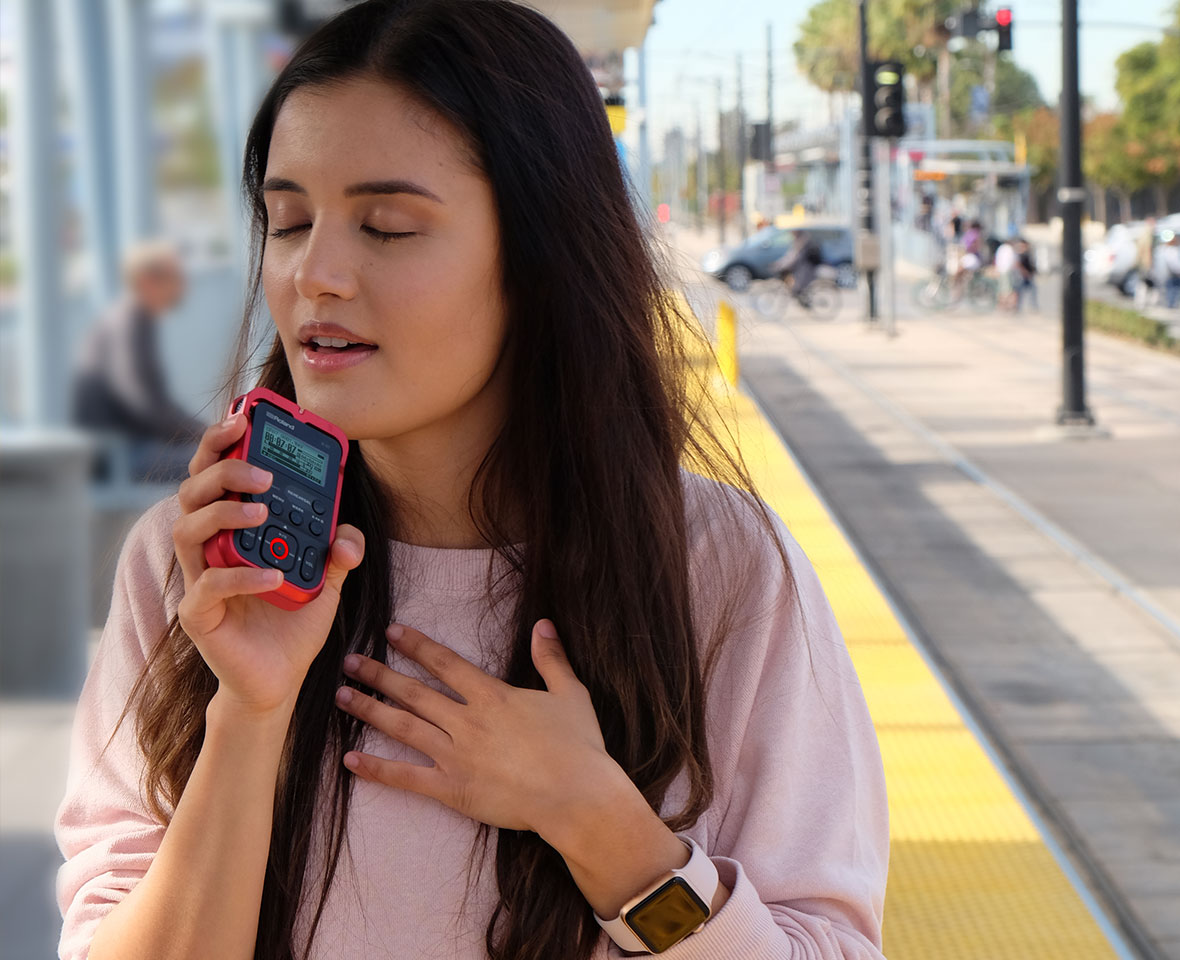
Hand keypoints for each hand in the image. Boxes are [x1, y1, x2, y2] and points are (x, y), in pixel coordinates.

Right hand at [172, 412, 364, 716]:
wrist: (278, 682)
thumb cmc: (293, 623)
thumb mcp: (327, 582)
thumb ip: (338, 553)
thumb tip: (348, 537)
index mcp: (233, 528)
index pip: (215, 473)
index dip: (222, 441)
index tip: (244, 416)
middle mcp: (209, 547)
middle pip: (192, 490)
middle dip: (223, 468)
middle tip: (260, 470)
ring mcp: (198, 579)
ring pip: (188, 528)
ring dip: (224, 512)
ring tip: (262, 512)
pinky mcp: (199, 615)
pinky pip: (208, 585)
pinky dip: (241, 575)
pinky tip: (274, 575)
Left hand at [334, 619, 623, 835]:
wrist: (576, 796)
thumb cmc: (578, 746)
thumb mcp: (570, 694)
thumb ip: (551, 658)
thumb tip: (543, 624)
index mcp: (492, 695)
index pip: (444, 662)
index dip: (415, 645)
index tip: (390, 632)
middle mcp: (467, 720)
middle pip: (413, 692)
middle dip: (379, 674)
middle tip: (350, 661)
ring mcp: (456, 755)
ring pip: (403, 728)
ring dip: (370, 710)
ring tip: (342, 696)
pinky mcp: (452, 789)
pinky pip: (406, 777)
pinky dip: (377, 769)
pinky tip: (351, 759)